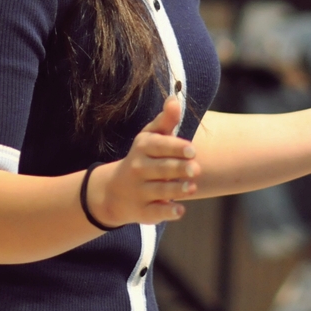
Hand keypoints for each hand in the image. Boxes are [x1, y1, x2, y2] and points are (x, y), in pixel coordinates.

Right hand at [89, 96, 199, 226]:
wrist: (113, 191)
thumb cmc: (142, 158)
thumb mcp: (150, 138)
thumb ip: (166, 120)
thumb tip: (175, 98)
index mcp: (143, 148)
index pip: (159, 146)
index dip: (175, 148)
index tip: (192, 150)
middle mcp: (138, 169)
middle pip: (161, 168)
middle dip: (179, 169)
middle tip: (196, 169)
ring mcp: (139, 191)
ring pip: (160, 190)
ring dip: (177, 189)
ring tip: (192, 187)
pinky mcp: (142, 211)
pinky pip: (155, 212)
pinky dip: (167, 212)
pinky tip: (180, 210)